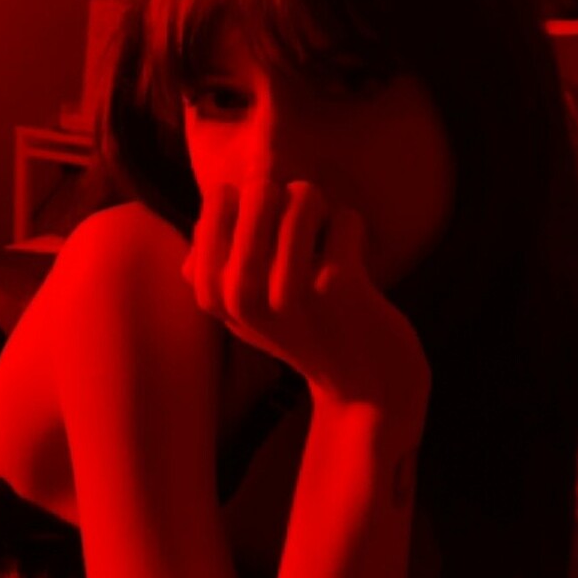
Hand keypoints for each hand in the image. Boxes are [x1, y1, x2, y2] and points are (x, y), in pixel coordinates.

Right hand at [181, 174, 429, 410]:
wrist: (364, 389)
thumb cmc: (303, 332)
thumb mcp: (244, 309)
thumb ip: (217, 260)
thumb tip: (212, 201)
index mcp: (213, 292)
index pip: (220, 198)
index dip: (253, 201)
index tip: (270, 236)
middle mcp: (242, 292)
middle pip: (259, 188)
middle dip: (289, 196)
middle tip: (304, 230)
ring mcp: (289, 290)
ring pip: (304, 194)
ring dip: (323, 210)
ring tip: (328, 239)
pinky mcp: (337, 285)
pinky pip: (345, 218)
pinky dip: (353, 230)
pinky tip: (355, 262)